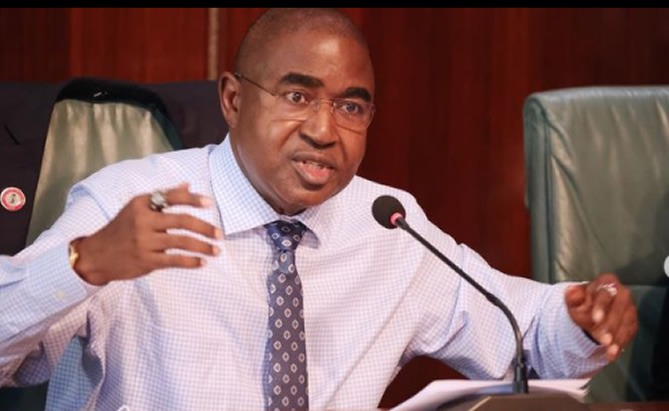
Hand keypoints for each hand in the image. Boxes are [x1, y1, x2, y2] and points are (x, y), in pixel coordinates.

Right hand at [72, 182, 220, 285]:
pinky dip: (191, 261)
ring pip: (181, 242)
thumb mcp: (137, 208)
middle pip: (182, 221)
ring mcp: (145, 241)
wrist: (96, 255)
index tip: (209, 203)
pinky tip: (202, 262)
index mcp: (142, 204)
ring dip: (203, 246)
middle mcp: (143, 220)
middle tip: (219, 234)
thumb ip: (163, 197)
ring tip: (216, 250)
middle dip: (204, 228)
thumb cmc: (121, 229)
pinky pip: (174, 260)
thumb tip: (188, 184)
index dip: (193, 199)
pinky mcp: (146, 260)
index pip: (172, 197)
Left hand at [565, 273, 637, 360]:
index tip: (595, 319)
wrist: (590, 314)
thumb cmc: (583, 304)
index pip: (605, 293)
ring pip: (626, 323)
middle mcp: (622, 293)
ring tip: (607, 348)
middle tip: (603, 339)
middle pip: (619, 309)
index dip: (601, 306)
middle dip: (611, 325)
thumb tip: (571, 291)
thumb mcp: (574, 300)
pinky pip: (628, 334)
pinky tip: (612, 353)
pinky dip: (620, 344)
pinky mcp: (632, 322)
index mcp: (606, 283)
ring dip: (617, 338)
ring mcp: (629, 308)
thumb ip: (572, 296)